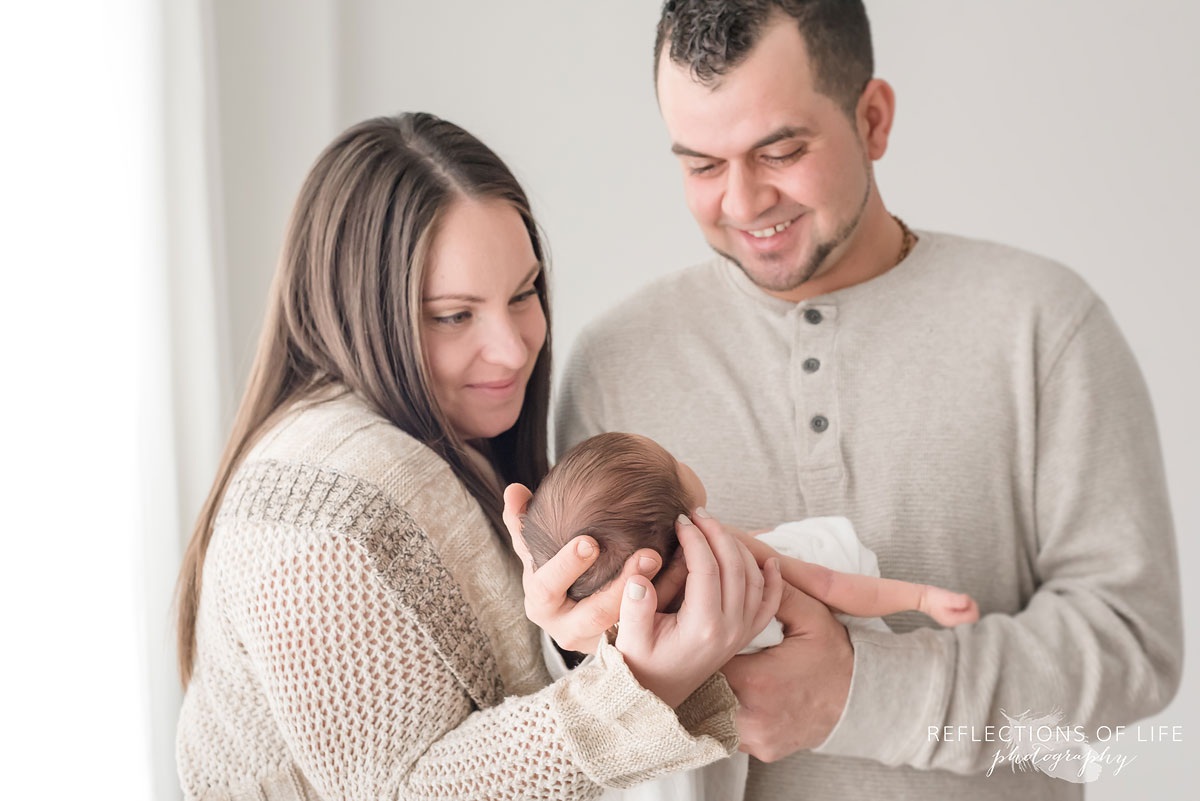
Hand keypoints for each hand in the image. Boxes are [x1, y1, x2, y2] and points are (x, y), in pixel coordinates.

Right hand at [502, 483, 663, 652]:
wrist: (574, 618)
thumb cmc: (553, 577)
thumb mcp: (535, 553)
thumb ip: (522, 523)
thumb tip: (515, 489)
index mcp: (541, 602)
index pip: (548, 586)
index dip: (566, 565)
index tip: (590, 541)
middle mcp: (568, 628)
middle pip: (594, 614)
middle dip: (621, 586)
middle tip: (648, 554)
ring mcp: (600, 640)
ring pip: (631, 622)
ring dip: (657, 590)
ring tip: (673, 558)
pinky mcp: (628, 643)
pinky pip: (652, 623)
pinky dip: (670, 595)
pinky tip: (685, 568)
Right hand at [614, 510, 782, 707]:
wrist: (655, 698)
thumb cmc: (638, 666)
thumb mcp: (628, 640)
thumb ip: (633, 607)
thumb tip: (639, 577)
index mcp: (702, 627)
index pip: (707, 569)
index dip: (695, 538)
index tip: (679, 520)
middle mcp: (729, 629)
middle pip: (735, 567)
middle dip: (717, 533)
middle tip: (697, 513)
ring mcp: (741, 632)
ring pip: (754, 578)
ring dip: (738, 547)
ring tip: (714, 526)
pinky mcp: (744, 635)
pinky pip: (769, 603)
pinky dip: (773, 579)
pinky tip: (768, 559)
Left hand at [722, 579, 852, 760]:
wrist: (864, 703)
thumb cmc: (835, 656)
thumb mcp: (811, 616)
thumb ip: (775, 592)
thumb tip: (749, 565)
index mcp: (756, 681)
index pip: (707, 658)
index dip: (705, 641)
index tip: (707, 629)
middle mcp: (750, 716)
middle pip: (705, 688)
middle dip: (704, 668)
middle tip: (707, 649)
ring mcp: (756, 738)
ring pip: (714, 713)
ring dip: (715, 691)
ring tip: (720, 671)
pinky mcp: (761, 751)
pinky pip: (732, 731)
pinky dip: (731, 712)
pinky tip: (738, 693)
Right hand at [919, 585, 979, 625]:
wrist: (921, 598)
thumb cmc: (932, 597)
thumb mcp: (948, 597)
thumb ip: (960, 601)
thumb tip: (969, 602)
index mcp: (954, 620)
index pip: (973, 616)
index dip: (973, 607)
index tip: (966, 598)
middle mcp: (954, 622)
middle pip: (972, 615)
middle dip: (970, 605)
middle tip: (961, 597)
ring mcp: (952, 619)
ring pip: (967, 613)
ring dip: (965, 604)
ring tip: (955, 598)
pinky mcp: (950, 615)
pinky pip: (962, 611)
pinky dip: (961, 604)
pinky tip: (953, 600)